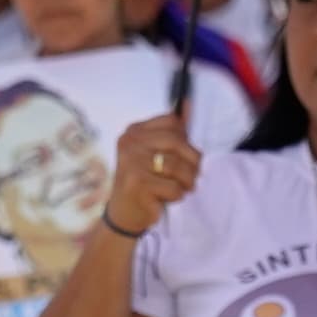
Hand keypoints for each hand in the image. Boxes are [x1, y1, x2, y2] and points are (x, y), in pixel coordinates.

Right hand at [106, 115, 202, 237]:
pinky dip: (176, 196)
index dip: (186, 141)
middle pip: (177, 142)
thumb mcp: (156, 154)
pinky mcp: (136, 183)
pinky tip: (164, 198)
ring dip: (186, 182)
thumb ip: (172, 133)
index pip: (172, 122)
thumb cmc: (146, 182)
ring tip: (180, 189)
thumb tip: (189, 102)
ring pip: (177, 166)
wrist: (124, 213)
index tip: (183, 157)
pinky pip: (173, 187)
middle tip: (191, 177)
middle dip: (192, 163)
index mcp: (134, 131)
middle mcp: (129, 142)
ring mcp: (131, 162)